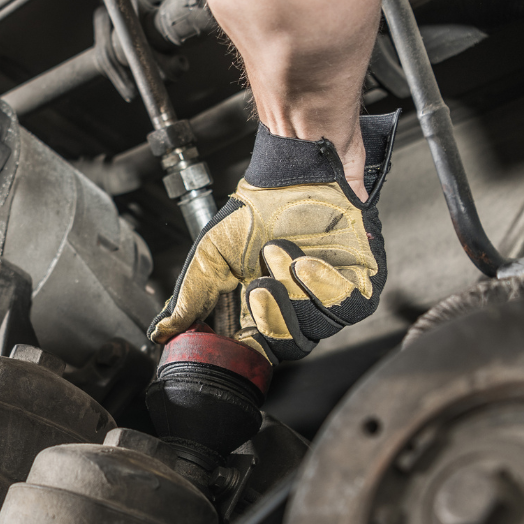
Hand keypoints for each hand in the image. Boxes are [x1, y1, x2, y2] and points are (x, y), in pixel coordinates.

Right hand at [148, 177, 386, 362]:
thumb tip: (162, 333)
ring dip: (295, 293)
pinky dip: (324, 287)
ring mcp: (329, 299)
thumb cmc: (258, 210)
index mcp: (262, 313)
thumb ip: (191, 296)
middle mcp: (297, 311)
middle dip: (271, 320)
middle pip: (289, 347)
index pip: (258, 351)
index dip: (245, 350)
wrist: (295, 171)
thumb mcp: (212, 254)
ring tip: (279, 255)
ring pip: (318, 329)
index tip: (231, 336)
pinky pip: (349, 307)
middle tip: (256, 287)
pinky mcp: (360, 282)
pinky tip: (306, 263)